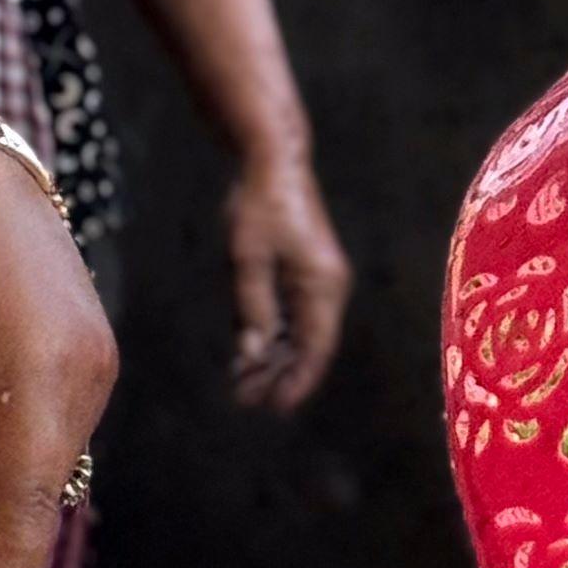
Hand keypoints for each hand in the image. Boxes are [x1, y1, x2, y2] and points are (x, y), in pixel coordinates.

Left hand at [225, 144, 349, 411]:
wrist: (273, 160)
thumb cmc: (259, 205)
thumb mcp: (248, 258)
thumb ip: (252, 307)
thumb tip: (253, 353)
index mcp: (321, 285)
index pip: (314, 347)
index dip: (297, 381)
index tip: (275, 408)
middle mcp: (326, 287)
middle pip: (307, 345)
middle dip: (278, 375)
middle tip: (244, 400)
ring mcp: (316, 278)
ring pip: (298, 332)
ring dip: (272, 358)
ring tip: (241, 383)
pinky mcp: (303, 270)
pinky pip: (291, 313)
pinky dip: (271, 333)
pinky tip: (247, 351)